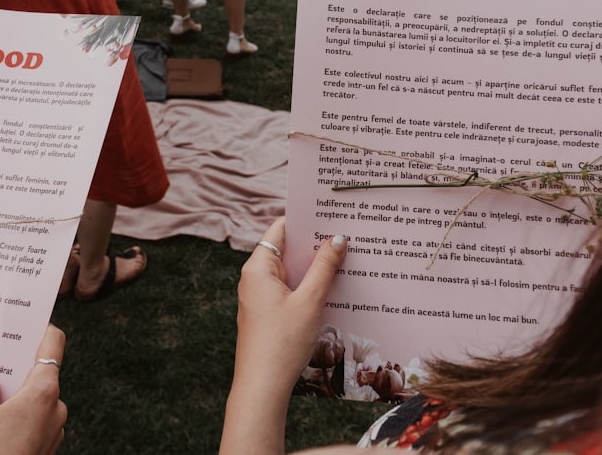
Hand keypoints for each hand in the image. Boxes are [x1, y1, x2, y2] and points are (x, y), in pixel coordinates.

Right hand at [0, 324, 67, 454]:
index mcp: (43, 391)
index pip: (53, 344)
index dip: (43, 328)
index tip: (33, 321)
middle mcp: (56, 408)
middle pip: (39, 375)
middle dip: (15, 372)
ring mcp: (54, 431)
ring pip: (34, 402)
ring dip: (14, 399)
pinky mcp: (46, 448)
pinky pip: (33, 423)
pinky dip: (16, 420)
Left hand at [234, 217, 346, 397]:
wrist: (262, 387)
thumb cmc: (283, 344)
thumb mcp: (309, 301)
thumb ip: (324, 268)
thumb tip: (337, 238)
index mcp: (258, 267)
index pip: (281, 228)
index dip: (305, 219)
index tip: (331, 213)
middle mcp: (254, 278)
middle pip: (287, 249)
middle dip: (315, 244)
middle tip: (346, 235)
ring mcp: (259, 296)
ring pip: (290, 271)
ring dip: (314, 268)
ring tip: (346, 260)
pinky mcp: (266, 313)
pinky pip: (289, 289)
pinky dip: (308, 286)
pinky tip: (332, 289)